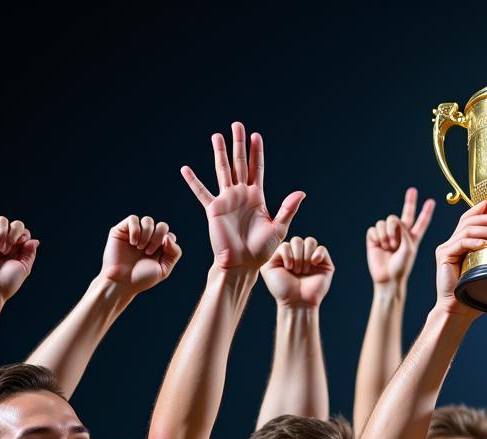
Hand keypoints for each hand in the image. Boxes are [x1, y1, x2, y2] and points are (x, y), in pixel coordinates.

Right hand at [0, 217, 38, 301]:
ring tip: (2, 249)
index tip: (22, 244)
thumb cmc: (5, 283)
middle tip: (11, 248)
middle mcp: (2, 243)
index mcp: (14, 249)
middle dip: (15, 232)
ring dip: (5, 233)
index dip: (24, 234)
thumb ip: (29, 253)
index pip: (22, 231)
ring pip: (1, 221)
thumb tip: (35, 240)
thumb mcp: (23, 268)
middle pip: (13, 223)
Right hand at [102, 215, 181, 293]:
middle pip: (162, 226)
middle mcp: (149, 239)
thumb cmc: (142, 278)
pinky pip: (133, 219)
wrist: (121, 282)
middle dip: (158, 238)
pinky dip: (135, 230)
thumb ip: (174, 253)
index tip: (158, 255)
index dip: (167, 243)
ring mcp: (136, 233)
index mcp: (160, 248)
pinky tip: (133, 242)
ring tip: (140, 248)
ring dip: (147, 234)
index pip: (170, 235)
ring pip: (148, 220)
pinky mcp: (122, 230)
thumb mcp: (164, 269)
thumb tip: (169, 236)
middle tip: (148, 252)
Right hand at [181, 121, 304, 271]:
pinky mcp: (213, 209)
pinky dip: (193, 181)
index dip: (257, 153)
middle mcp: (241, 195)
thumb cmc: (261, 251)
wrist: (242, 265)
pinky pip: (202, 192)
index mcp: (257, 198)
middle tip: (237, 125)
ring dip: (220, 153)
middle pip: (240, 164)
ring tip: (217, 136)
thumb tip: (301, 192)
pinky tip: (185, 169)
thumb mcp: (279, 229)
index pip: (257, 169)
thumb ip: (288, 209)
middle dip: (239, 144)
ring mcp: (227, 200)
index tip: (257, 136)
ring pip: (223, 171)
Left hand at [261, 237, 334, 307]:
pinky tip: (313, 263)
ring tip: (304, 271)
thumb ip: (271, 252)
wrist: (296, 302)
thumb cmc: (282, 289)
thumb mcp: (269, 268)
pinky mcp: (325, 264)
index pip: (287, 242)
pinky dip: (317, 254)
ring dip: (305, 256)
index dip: (287, 253)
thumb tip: (285, 244)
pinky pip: (322, 249)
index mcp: (288, 255)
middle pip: (298, 240)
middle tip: (296, 271)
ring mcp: (313, 260)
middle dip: (296, 255)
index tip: (286, 268)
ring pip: (310, 242)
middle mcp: (301, 256)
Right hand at [367, 188, 435, 287]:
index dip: (425, 212)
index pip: (421, 222)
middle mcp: (400, 234)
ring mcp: (386, 235)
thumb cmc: (401, 267)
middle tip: (413, 190)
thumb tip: (393, 222)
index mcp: (412, 238)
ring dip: (388, 233)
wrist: (388, 278)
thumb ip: (404, 232)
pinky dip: (378, 236)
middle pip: (404, 213)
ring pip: (386, 221)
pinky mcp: (374, 237)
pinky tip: (381, 246)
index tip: (431, 201)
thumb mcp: (408, 249)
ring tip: (390, 246)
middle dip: (409, 201)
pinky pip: (375, 228)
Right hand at [435, 201, 486, 316]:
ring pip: (466, 229)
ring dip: (484, 229)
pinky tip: (484, 245)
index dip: (484, 209)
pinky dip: (473, 242)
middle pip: (468, 219)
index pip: (472, 217)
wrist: (459, 310)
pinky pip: (460, 243)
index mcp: (463, 241)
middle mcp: (453, 241)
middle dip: (486, 216)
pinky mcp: (443, 254)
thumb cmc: (477, 291)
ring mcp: (447, 247)